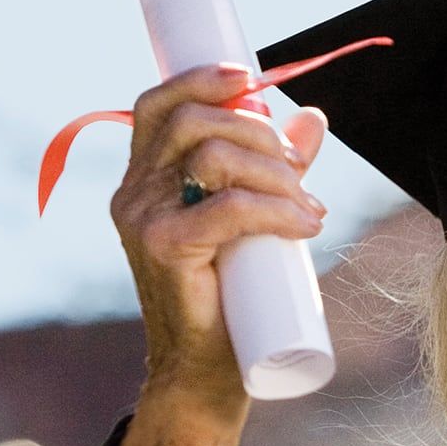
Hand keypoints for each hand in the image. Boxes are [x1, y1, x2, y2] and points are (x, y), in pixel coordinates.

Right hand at [109, 64, 328, 413]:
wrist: (208, 368)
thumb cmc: (233, 291)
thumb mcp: (256, 216)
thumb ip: (276, 167)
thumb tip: (312, 117)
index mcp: (146, 176)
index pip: (159, 105)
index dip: (202, 81)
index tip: (251, 77)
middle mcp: (134, 191)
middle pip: (194, 122)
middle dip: (259, 134)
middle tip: (300, 171)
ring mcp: (143, 218)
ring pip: (213, 157)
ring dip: (276, 175)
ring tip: (309, 209)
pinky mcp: (163, 248)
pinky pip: (229, 208)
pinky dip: (277, 210)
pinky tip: (306, 226)